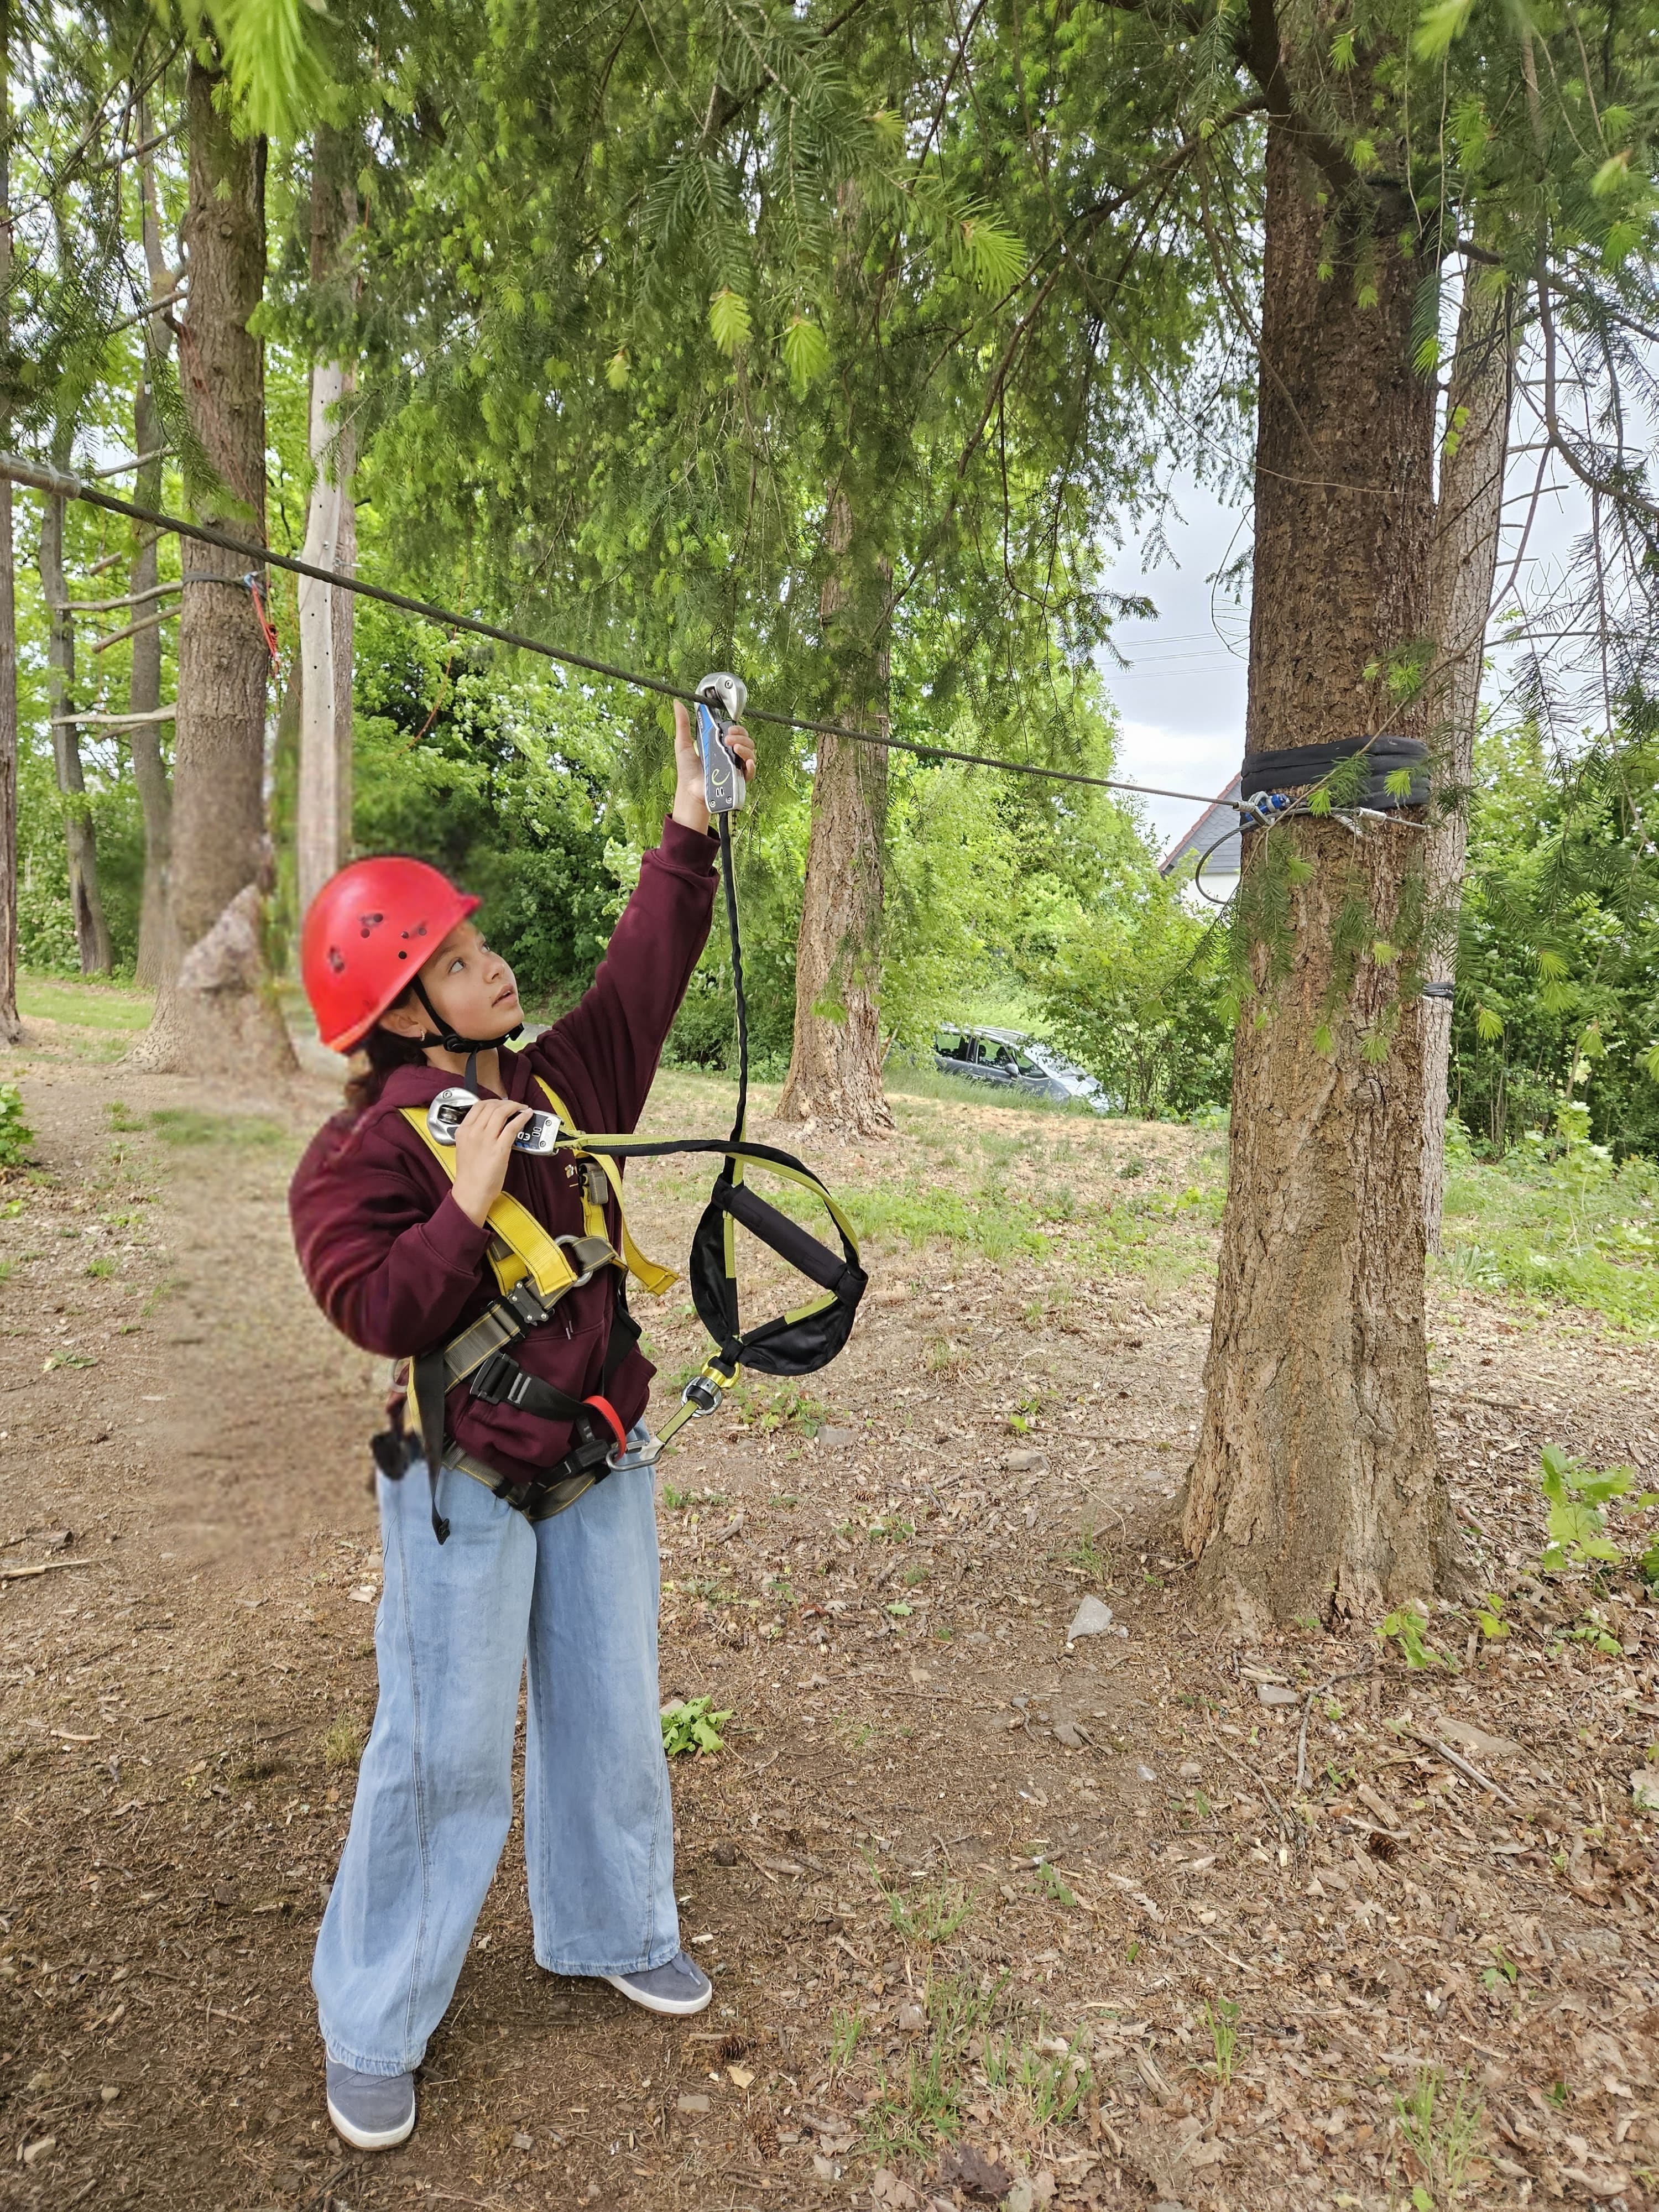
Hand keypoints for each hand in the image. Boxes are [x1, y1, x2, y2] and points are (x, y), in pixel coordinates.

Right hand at [451, 1096, 532, 1226]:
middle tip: (514, 1105)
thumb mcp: (465, 1147)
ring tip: (522, 1108)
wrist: (470, 1192)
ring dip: (515, 1106)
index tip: (501, 1103)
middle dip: (506, 1102)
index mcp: (463, 1131)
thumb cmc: (469, 1174)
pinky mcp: (499, 1148)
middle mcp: (473, 1132)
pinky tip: (527, 1115)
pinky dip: (521, 1117)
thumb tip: (489, 1125)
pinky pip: (512, 1127)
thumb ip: (473, 1134)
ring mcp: (486, 1139)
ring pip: (502, 1112)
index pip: (478, 1106)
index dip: (493, 1101)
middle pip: (491, 1106)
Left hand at [671, 699, 755, 833]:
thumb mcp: (683, 744)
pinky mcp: (738, 780)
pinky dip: (751, 766)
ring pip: (750, 753)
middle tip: (728, 738)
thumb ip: (683, 724)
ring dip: (745, 747)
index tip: (729, 727)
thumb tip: (677, 703)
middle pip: (746, 741)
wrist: (689, 791)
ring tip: (733, 748)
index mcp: (721, 745)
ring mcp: (736, 767)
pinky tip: (746, 762)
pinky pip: (751, 772)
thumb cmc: (687, 770)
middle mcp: (731, 755)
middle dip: (740, 736)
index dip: (736, 728)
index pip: (736, 732)